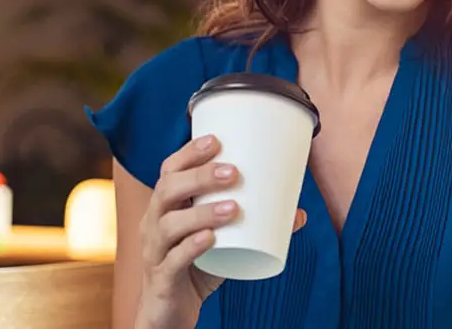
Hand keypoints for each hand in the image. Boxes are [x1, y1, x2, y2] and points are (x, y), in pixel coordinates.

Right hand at [135, 135, 306, 328]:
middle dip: (199, 177)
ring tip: (234, 207)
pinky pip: (172, 261)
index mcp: (166, 208)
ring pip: (170, 225)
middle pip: (167, 191)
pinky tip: (210, 239)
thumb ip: (256, 227)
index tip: (217, 140)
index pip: (169, 171)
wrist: (170, 313)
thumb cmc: (196, 267)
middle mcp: (153, 224)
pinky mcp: (162, 279)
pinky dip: (191, 248)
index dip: (189, 153)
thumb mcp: (225, 243)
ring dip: (202, 212)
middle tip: (233, 172)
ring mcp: (154, 252)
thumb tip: (298, 212)